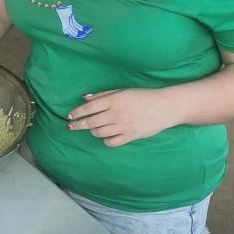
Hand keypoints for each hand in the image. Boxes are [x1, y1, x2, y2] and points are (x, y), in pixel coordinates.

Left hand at [65, 88, 180, 147]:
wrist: (165, 107)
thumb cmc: (143, 96)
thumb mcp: (122, 91)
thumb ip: (103, 95)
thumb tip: (84, 98)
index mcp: (114, 100)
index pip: (89, 108)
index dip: (76, 113)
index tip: (68, 116)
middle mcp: (117, 114)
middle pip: (91, 122)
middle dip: (78, 125)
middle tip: (71, 127)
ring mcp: (124, 126)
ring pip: (99, 133)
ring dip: (92, 131)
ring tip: (92, 128)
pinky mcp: (131, 136)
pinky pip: (111, 142)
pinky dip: (105, 140)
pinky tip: (105, 135)